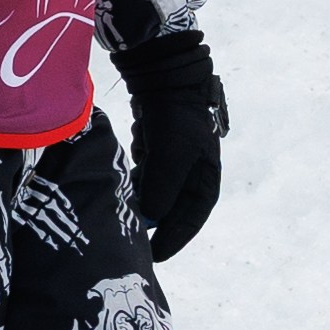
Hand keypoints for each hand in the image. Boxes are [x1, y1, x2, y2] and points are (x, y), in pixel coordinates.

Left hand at [112, 33, 228, 260]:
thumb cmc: (175, 117)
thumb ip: (162, 191)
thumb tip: (150, 218)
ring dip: (143, 202)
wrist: (163, 73)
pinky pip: (145, 172)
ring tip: (124, 216)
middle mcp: (192, 169)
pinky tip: (123, 181)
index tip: (158, 256)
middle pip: (173, 206)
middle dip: (156, 224)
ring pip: (157, 190)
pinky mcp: (155, 145)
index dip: (177, 237)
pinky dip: (136, 179)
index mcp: (206, 175)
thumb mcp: (170, 157)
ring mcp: (174, 157)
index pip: (193, 216)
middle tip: (136, 244)